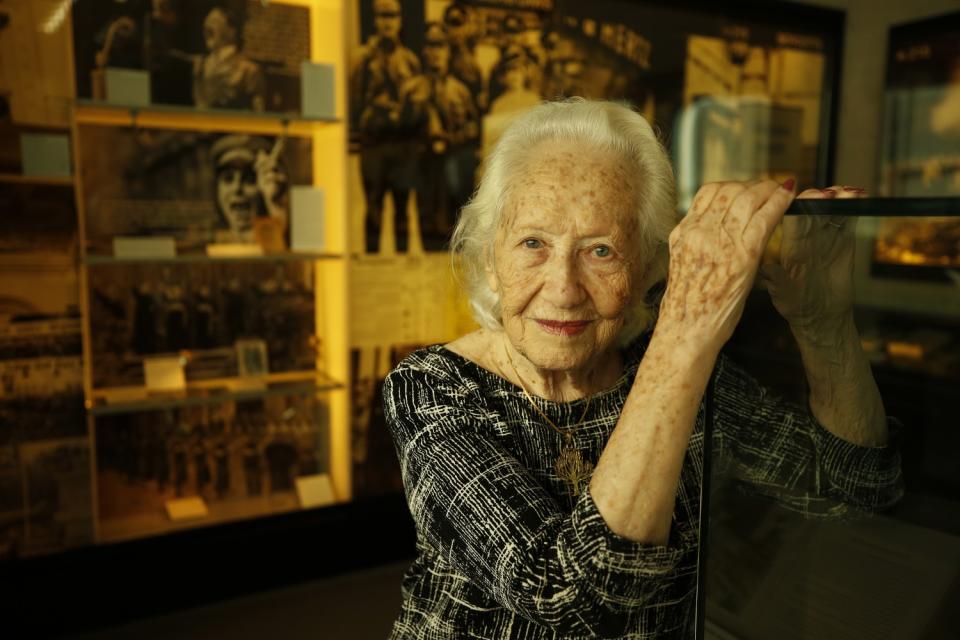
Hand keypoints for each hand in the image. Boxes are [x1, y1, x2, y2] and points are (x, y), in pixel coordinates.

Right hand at [658, 180, 794, 353]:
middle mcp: (699, 231)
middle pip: (729, 190)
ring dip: (769, 189)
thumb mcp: (683, 264)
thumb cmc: (686, 307)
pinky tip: (789, 197)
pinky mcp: (744, 254)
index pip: (708, 193)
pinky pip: (765, 217)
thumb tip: (715, 233)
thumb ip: (696, 243)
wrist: (686, 330)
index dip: (731, 185)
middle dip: (753, 185)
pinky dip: (780, 202)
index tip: (745, 188)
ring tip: (781, 189)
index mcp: (683, 233)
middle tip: (769, 187)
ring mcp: (721, 241)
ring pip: (748, 198)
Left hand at [760, 185, 861, 336]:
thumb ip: (777, 280)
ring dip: (841, 198)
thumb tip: (766, 268)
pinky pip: (848, 221)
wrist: (819, 317)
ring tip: (851, 193)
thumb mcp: (783, 294)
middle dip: (823, 197)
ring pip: (832, 211)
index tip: (812, 196)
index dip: (803, 205)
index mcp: (791, 246)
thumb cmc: (795, 306)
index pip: (794, 219)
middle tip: (834, 192)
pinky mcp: (844, 242)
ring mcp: (826, 238)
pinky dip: (854, 208)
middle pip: (815, 210)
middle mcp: (807, 238)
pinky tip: (861, 197)